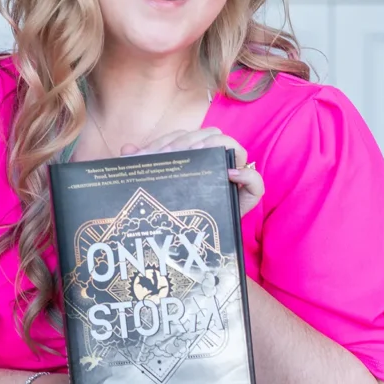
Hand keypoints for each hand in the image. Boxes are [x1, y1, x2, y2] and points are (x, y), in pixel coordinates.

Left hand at [122, 128, 264, 216]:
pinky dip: (246, 175)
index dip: (166, 141)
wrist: (196, 248)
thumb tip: (126, 150)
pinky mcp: (248, 197)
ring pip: (234, 148)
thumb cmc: (177, 214)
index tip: (150, 154)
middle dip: (188, 141)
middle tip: (171, 153)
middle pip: (209, 136)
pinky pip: (256, 182)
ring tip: (198, 154)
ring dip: (214, 145)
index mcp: (195, 157)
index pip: (183, 136)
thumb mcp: (157, 191)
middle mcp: (215, 162)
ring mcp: (235, 178)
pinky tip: (229, 174)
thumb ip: (143, 170)